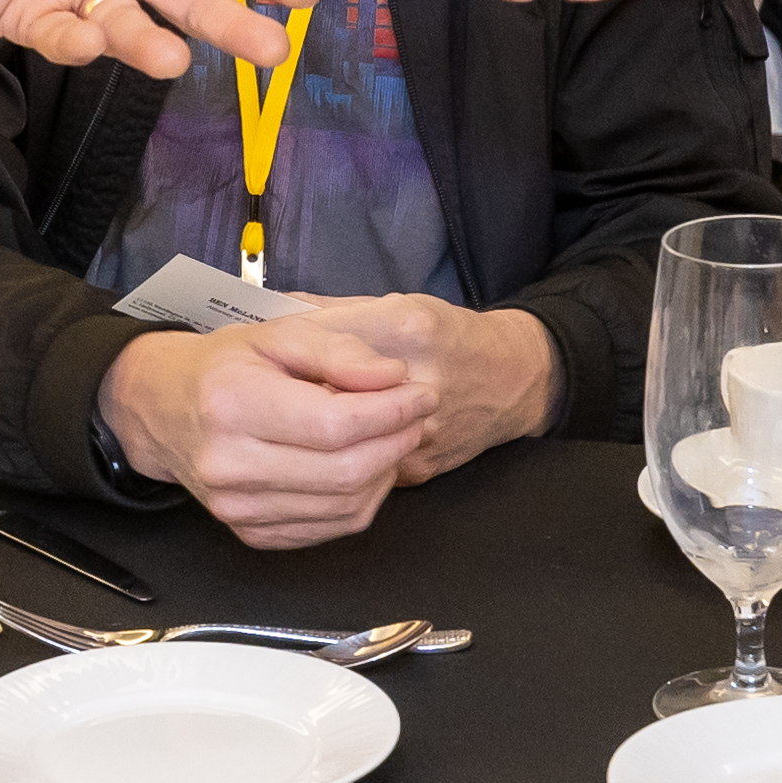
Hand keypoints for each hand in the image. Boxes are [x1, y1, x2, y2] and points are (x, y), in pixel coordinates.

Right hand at [100, 317, 429, 547]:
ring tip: (393, 437)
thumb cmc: (226, 366)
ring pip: (345, 507)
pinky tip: (364, 466)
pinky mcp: (252, 534)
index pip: (335, 424)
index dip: (392, 411)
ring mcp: (238, 509)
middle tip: (417, 416)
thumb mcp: (278, 333)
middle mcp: (229, 466)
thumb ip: (339, 350)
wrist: (165, 409)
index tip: (422, 394)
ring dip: (385, 472)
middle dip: (397, 442)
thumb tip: (393, 377)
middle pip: (345, 472)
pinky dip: (362, 499)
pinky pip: (331, 528)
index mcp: (232, 405)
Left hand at [289, 290, 556, 482]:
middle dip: (288, 413)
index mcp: (407, 327)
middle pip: (325, 410)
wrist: (511, 380)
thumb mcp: (394, 304)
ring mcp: (420, 436)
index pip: (323, 343)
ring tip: (288, 432)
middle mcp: (416, 383)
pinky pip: (354, 479)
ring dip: (303, 449)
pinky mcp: (417, 472)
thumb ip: (332, 312)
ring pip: (336, 455)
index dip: (287, 362)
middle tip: (270, 409)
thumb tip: (271, 314)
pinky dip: (329, 471)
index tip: (270, 368)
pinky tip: (316, 456)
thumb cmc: (446, 335)